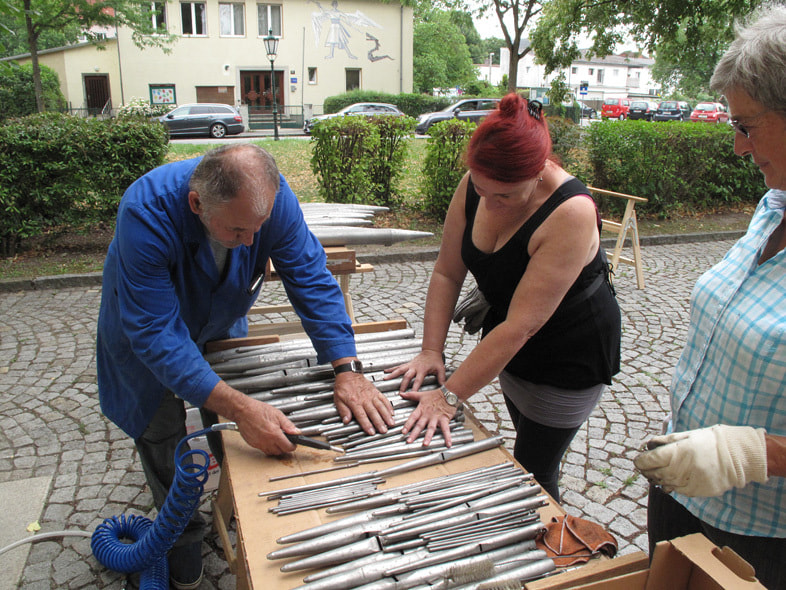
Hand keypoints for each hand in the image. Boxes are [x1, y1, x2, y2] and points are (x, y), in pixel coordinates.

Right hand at [234, 398, 297, 455]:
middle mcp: (266, 441)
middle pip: (279, 452)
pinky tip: (267, 439)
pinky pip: (262, 449)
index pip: (287, 448)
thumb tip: (296, 432)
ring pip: (270, 452)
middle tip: (286, 441)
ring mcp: (258, 444)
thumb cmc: (258, 410)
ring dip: (275, 449)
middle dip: (284, 448)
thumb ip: (288, 425)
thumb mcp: (277, 414)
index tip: (293, 444)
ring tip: (276, 440)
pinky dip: (267, 447)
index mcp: (274, 434)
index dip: (292, 446)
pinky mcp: (252, 444)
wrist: (243, 410)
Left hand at [333, 372, 393, 434]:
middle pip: (373, 412)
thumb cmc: (343, 386)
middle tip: (384, 430)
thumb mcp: (338, 399)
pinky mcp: (376, 391)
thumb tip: (346, 421)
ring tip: (391, 423)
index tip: (371, 432)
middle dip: (379, 422)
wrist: (349, 373)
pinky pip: (383, 399)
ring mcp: (371, 395)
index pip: (362, 416)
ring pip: (381, 406)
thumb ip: (343, 411)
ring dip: (386, 415)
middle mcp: (364, 399)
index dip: (367, 425)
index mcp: (354, 402)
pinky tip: (392, 412)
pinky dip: (388, 406)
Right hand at [384, 350, 445, 392]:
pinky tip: (386, 371)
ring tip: (385, 379)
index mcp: (422, 370)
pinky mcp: (407, 364)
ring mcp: (410, 365)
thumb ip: (441, 378)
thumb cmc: (436, 360)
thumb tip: (444, 387)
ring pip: (399, 370)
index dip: (414, 387)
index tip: (411, 393)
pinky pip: (398, 366)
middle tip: (399, 392)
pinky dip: (391, 369)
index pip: (418, 380)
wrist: (431, 351)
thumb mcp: (441, 369)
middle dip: (403, 385)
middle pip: (407, 377)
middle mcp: (414, 367)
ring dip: (392, 375)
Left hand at [401, 388, 456, 445]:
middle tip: (409, 441)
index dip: (407, 425)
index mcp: (422, 409)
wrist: (449, 393)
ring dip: (428, 436)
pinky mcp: (445, 419)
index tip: (403, 432)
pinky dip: (448, 437)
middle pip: (420, 425)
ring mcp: (436, 418)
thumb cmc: (436, 395)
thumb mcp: (422, 395)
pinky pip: (446, 429)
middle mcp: (428, 415)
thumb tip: (401, 394)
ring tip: (425, 444)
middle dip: (414, 434)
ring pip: (431, 428)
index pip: (412, 418)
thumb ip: (411, 395)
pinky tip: (448, 444)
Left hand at [633, 425, 767, 496]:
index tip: (639, 460)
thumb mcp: (685, 436)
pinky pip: (677, 490)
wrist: (737, 457)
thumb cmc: (709, 441)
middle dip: (647, 470)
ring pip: (663, 484)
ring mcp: (688, 482)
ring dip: (659, 479)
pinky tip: (678, 477)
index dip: (640, 461)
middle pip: (653, 474)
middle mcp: (680, 469)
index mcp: (676, 452)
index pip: (647, 461)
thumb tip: (647, 446)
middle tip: (647, 466)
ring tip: (663, 471)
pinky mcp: (696, 492)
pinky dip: (674, 484)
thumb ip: (664, 441)